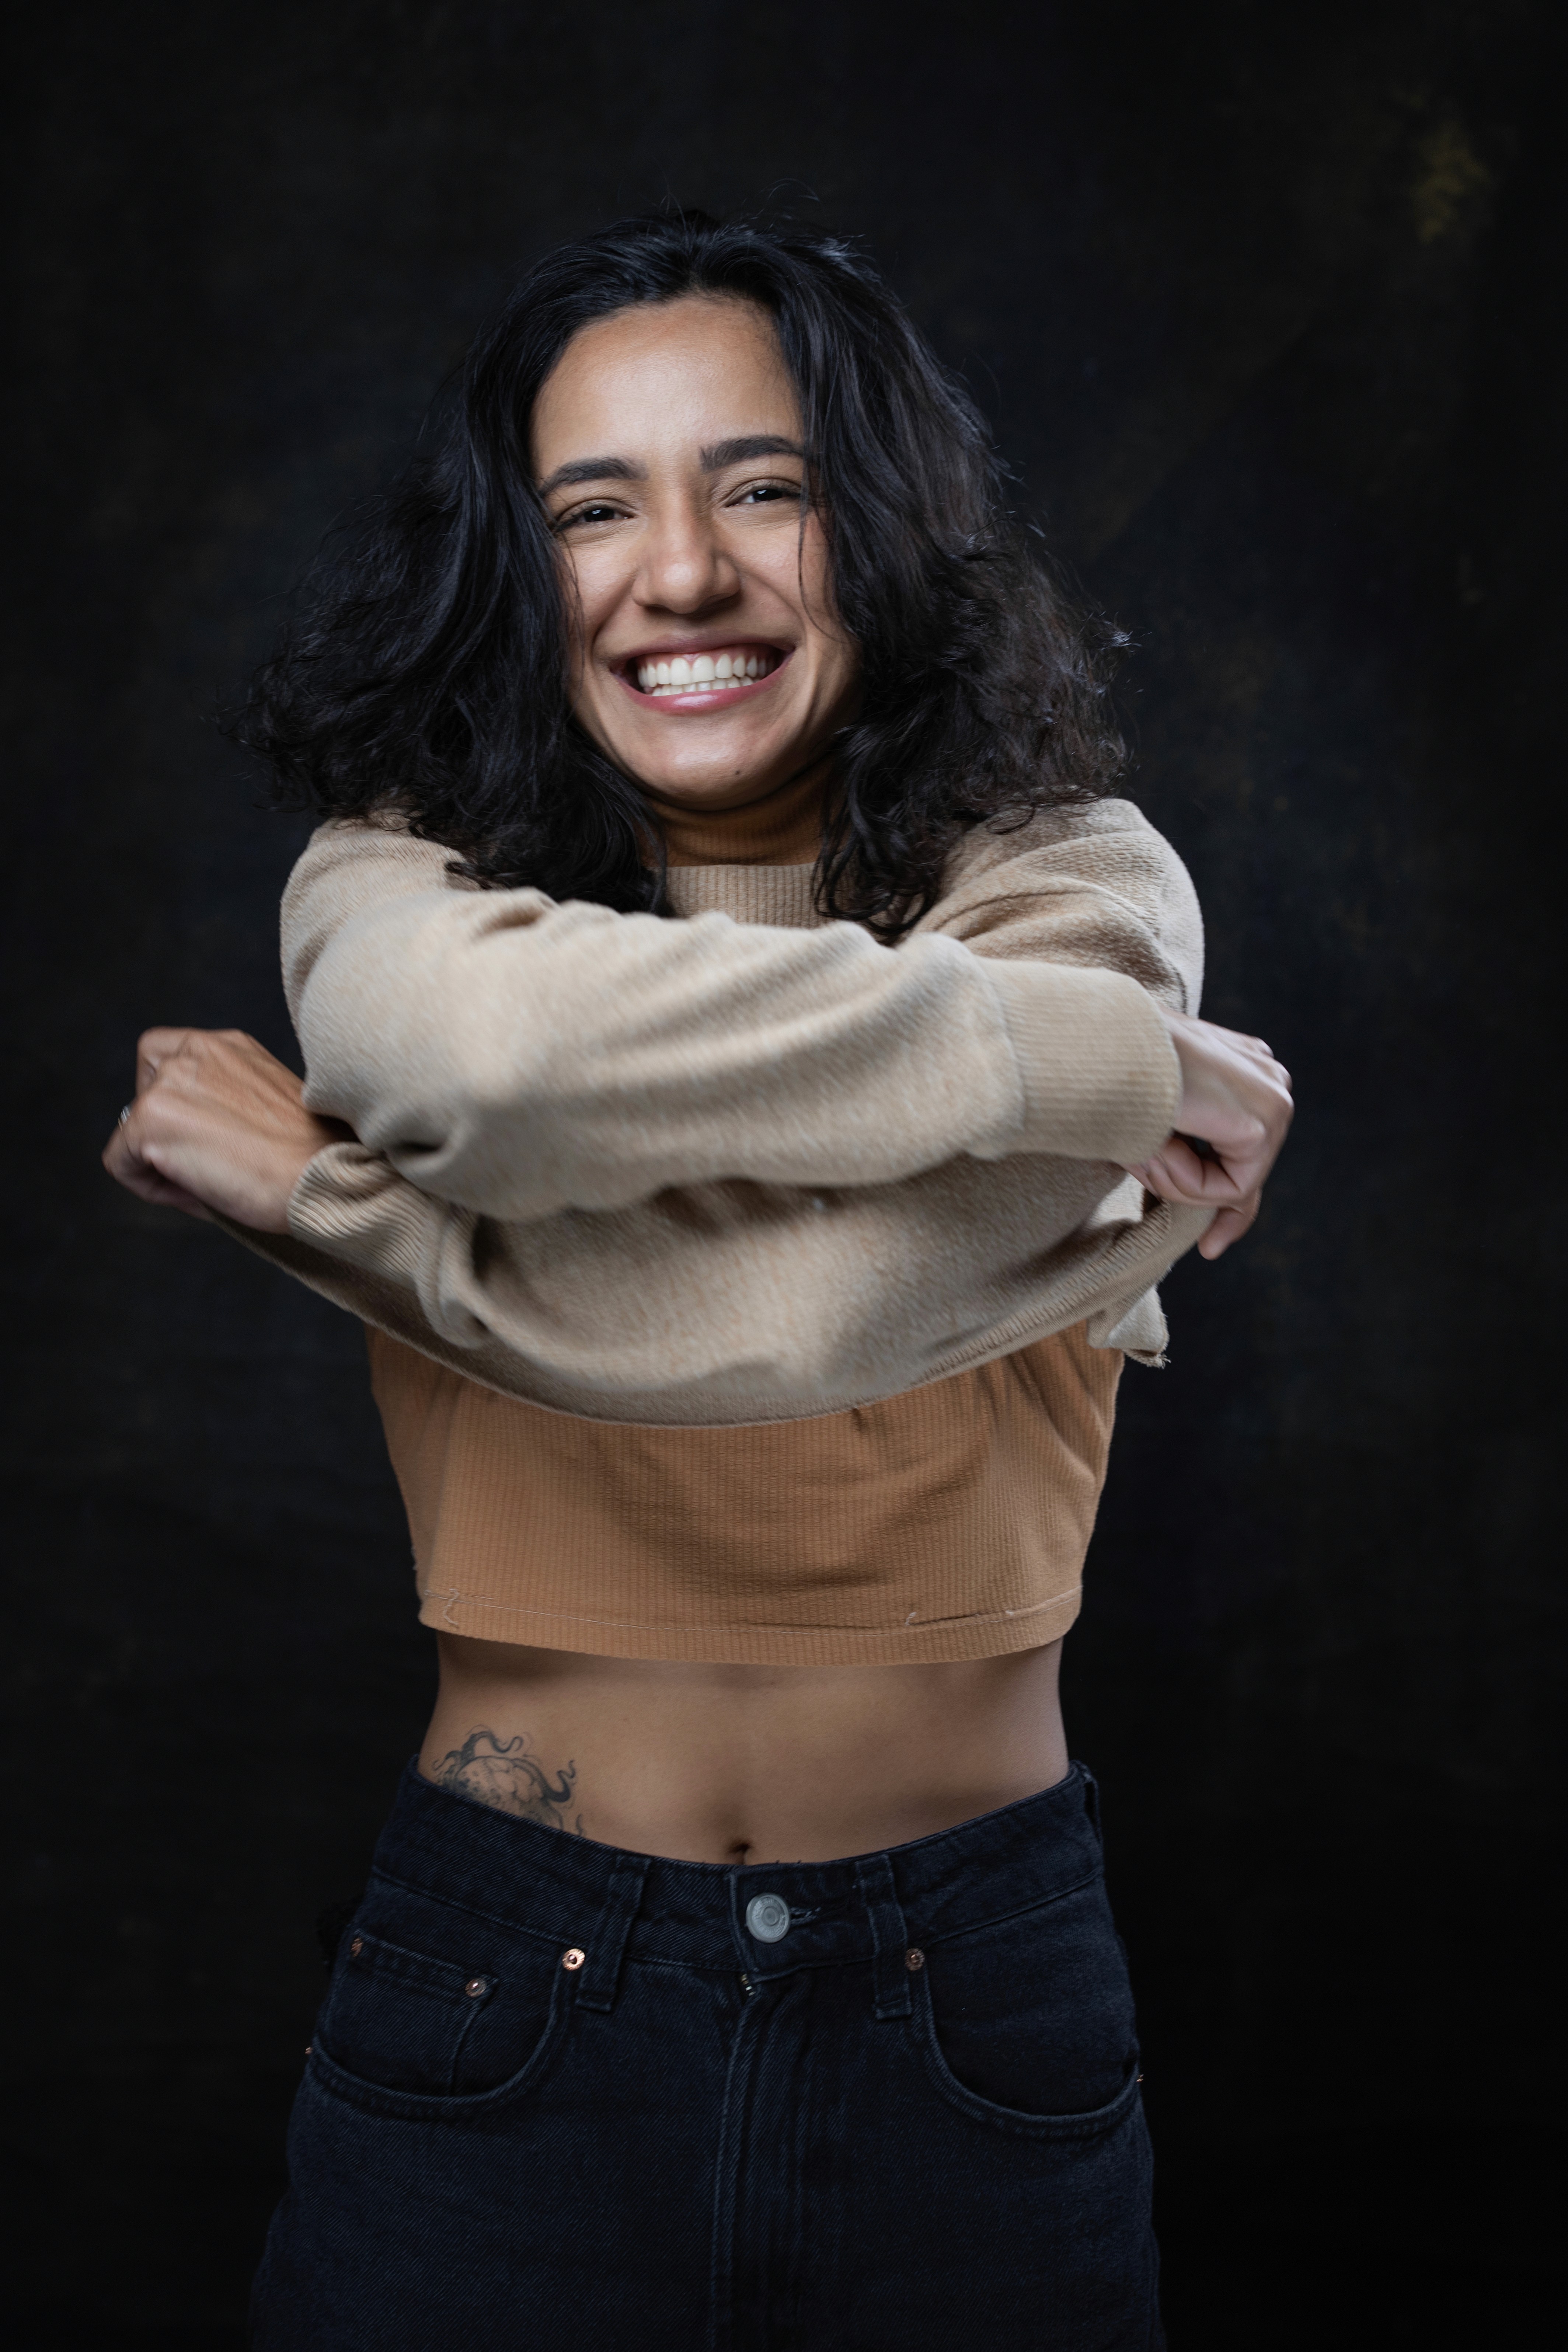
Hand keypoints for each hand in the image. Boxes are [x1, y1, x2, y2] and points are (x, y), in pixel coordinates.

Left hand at [102, 1027, 347, 1231]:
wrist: (326, 1174)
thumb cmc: (312, 1156)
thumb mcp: (265, 1106)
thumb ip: (226, 1100)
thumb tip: (191, 1136)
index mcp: (227, 1046)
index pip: (166, 1058)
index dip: (176, 1101)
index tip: (211, 1136)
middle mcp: (195, 1052)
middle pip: (143, 1089)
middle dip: (165, 1130)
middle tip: (208, 1162)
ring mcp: (169, 1083)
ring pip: (130, 1128)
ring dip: (159, 1161)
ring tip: (209, 1181)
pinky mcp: (151, 1119)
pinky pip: (120, 1162)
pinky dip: (149, 1187)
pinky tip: (198, 1193)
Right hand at [1125, 1009, 1293, 1260]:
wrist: (1099, 1045)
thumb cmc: (1109, 1073)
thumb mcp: (1153, 1117)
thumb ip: (1183, 1153)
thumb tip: (1201, 1217)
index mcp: (1243, 1064)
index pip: (1249, 1149)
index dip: (1231, 1207)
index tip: (1211, 1248)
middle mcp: (1269, 1076)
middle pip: (1243, 1172)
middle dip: (1189, 1189)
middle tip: (1142, 1164)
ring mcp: (1274, 1096)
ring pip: (1233, 1185)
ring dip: (1176, 1180)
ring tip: (1142, 1144)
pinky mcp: (1264, 1121)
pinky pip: (1229, 1189)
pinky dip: (1184, 1181)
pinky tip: (1159, 1145)